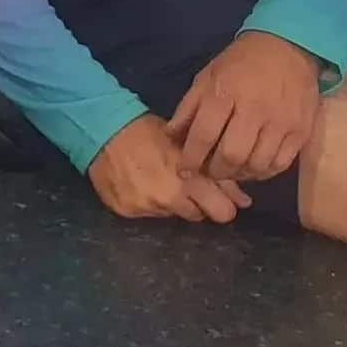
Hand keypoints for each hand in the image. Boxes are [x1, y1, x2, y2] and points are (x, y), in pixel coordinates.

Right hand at [88, 115, 252, 223]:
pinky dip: (148, 202)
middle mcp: (170, 199)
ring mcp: (146, 207)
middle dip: (199, 204)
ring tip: (159, 179)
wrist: (101, 129)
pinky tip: (140, 182)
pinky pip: (148, 214)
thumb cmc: (148, 131)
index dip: (223, 204)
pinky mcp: (126, 212)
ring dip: (172, 201)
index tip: (217, 195)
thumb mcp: (186, 145)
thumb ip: (216, 174)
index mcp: (190, 179)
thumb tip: (244, 201)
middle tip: (188, 187)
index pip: (224, 213)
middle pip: (200, 217)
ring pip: (173, 215)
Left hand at [167, 31, 320, 181]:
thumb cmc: (240, 63)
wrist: (287, 47)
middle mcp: (254, 110)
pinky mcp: (301, 131)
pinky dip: (263, 172)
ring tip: (231, 169)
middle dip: (216, 171)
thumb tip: (171, 136)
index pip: (203, 135)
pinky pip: (280, 164)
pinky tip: (253, 166)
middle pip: (232, 155)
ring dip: (240, 174)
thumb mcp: (207, 77)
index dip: (191, 158)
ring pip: (257, 164)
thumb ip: (188, 108)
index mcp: (225, 93)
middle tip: (210, 171)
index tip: (184, 170)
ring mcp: (281, 122)